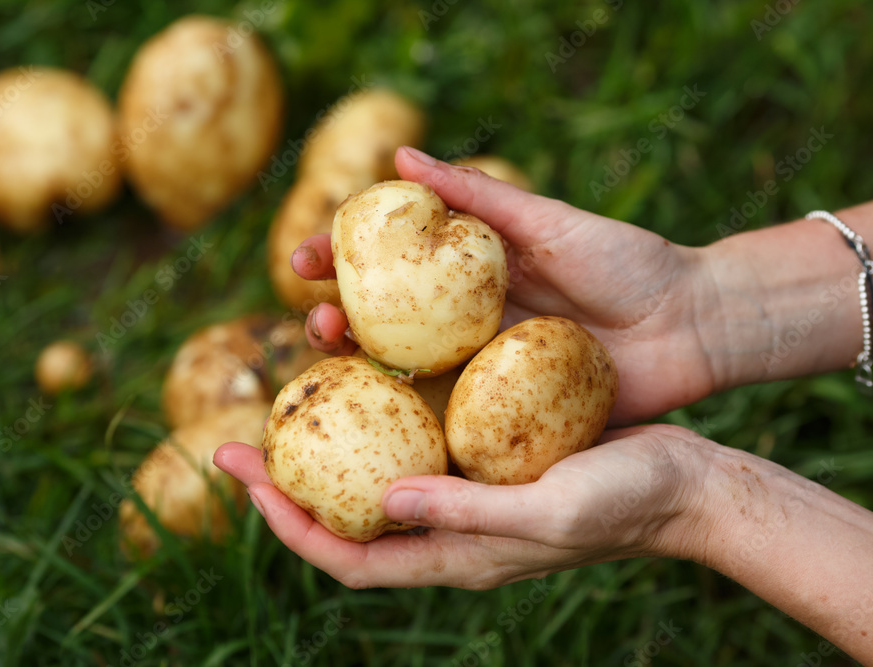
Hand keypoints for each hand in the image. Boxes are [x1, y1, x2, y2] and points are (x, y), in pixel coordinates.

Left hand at [213, 425, 705, 588]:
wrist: (683, 482)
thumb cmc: (626, 501)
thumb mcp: (547, 511)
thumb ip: (467, 514)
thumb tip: (381, 501)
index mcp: (454, 556)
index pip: (346, 557)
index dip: (287, 524)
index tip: (241, 478)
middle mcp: (446, 529)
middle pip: (343, 517)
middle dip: (284, 486)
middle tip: (236, 438)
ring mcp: (463, 494)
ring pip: (371, 475)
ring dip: (325, 446)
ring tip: (287, 401)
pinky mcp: (483, 458)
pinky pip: (413, 440)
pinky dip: (377, 416)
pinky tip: (363, 375)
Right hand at [293, 146, 724, 423]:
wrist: (691, 326)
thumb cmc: (625, 263)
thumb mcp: (547, 222)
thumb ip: (478, 197)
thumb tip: (399, 156)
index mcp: (468, 277)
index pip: (386, 268)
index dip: (337, 262)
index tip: (301, 259)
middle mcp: (466, 325)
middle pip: (382, 326)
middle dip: (334, 320)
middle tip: (313, 320)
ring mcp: (482, 372)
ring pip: (405, 375)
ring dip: (359, 370)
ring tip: (331, 357)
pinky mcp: (506, 415)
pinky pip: (452, 419)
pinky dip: (410, 424)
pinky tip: (376, 427)